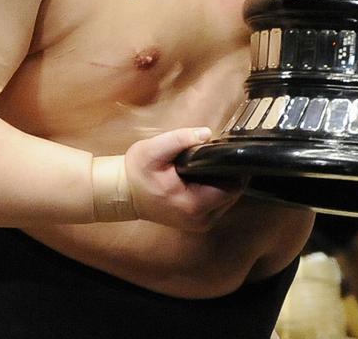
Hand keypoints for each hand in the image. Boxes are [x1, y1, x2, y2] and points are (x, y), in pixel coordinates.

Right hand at [124, 127, 244, 231]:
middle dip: (228, 174)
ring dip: (222, 181)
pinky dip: (214, 189)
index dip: (235, 168)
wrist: (123, 194)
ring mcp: (199, 223)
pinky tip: (203, 176)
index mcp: (193, 204)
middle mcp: (200, 219)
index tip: (229, 153)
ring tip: (208, 165)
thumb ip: (181, 139)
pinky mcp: (197, 222)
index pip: (233, 188)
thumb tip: (206, 134)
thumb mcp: (154, 149)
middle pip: (233, 194)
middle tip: (216, 156)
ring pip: (227, 199)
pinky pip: (217, 203)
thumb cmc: (137, 172)